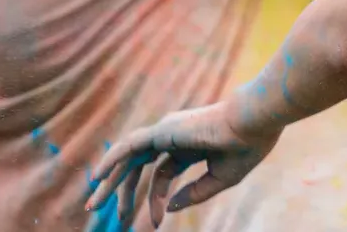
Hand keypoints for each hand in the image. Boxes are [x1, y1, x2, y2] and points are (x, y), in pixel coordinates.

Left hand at [86, 102, 279, 227]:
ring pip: (129, 159)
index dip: (155, 200)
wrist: (253, 124)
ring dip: (110, 181)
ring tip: (93, 204)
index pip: (162, 175)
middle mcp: (172, 138)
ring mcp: (165, 132)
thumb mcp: (221, 179)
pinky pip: (129, 147)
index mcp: (188, 146)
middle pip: (139, 167)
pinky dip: (111, 160)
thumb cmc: (245, 148)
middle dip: (123, 191)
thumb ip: (194, 194)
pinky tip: (98, 177)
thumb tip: (169, 208)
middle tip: (111, 216)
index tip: (155, 224)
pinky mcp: (162, 131)